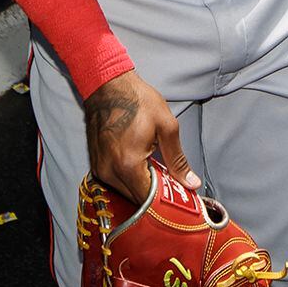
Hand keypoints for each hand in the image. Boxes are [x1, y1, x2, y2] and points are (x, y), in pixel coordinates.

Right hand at [84, 71, 193, 205]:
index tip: (180, 199)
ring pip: (125, 193)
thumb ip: (178, 160)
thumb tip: (191, 183)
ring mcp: (100, 169)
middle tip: (171, 184)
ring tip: (156, 172)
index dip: (167, 202)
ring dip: (142, 188)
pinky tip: (141, 167)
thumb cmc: (136, 100)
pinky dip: (130, 180)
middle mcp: (110, 171)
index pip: (149, 200)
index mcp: (128, 164)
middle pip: (136, 200)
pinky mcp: (96, 164)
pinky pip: (115, 183)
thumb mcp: (166, 126)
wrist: (107, 84)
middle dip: (155, 197)